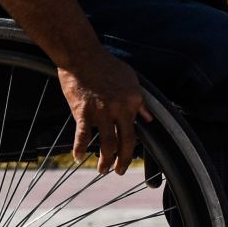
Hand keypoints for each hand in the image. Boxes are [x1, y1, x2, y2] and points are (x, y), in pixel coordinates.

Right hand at [57, 47, 152, 174]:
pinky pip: (83, 135)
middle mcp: (120, 109)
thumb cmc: (106, 65)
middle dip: (123, 161)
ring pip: (107, 143)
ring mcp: (101, 112)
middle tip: (119, 171)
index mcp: (133, 101)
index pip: (136, 130)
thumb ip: (139, 100)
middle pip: (125, 142)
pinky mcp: (83, 112)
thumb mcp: (130, 80)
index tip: (128, 154)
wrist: (82, 55)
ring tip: (102, 169)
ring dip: (105, 160)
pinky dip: (80, 148)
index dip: (132, 146)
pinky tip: (78, 157)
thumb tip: (149, 118)